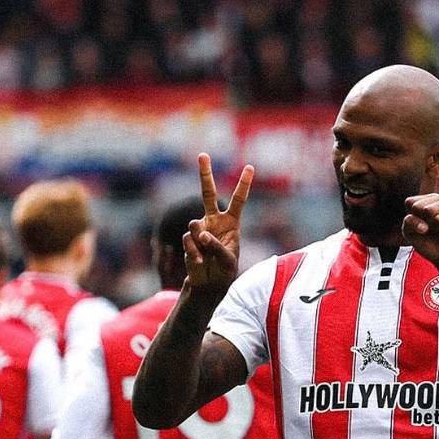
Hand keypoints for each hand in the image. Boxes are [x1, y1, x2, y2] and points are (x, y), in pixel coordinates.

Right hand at [183, 153, 254, 294]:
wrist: (209, 283)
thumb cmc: (225, 271)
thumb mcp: (228, 260)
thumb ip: (216, 246)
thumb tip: (200, 234)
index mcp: (231, 222)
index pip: (238, 201)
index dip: (243, 185)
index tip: (250, 167)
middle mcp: (214, 220)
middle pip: (208, 193)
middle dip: (205, 174)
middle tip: (203, 155)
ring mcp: (200, 228)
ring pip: (194, 224)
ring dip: (200, 240)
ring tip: (206, 255)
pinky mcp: (189, 239)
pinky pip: (188, 240)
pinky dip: (194, 252)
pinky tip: (200, 261)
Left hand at [402, 193, 438, 273]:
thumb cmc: (430, 244)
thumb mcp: (410, 232)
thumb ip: (408, 221)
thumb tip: (424, 220)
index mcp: (428, 199)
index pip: (410, 202)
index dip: (413, 220)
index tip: (423, 228)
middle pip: (417, 206)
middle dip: (423, 223)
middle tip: (434, 230)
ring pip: (428, 211)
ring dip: (433, 227)